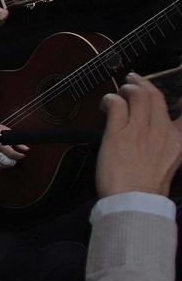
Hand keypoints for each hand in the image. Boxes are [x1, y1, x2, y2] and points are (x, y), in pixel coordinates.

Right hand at [0, 121, 28, 169]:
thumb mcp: (8, 133)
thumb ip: (17, 142)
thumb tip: (26, 149)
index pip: (11, 154)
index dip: (18, 156)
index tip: (22, 156)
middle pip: (4, 161)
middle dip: (12, 162)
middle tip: (16, 160)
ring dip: (6, 165)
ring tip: (10, 162)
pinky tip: (2, 164)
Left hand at [97, 75, 181, 196]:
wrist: (134, 200)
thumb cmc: (147, 186)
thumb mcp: (169, 161)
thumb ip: (169, 142)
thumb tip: (162, 129)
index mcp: (178, 139)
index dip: (180, 98)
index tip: (176, 94)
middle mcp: (161, 130)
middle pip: (155, 96)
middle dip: (142, 84)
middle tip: (132, 80)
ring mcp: (139, 130)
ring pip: (137, 95)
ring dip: (126, 88)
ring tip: (119, 92)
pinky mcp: (117, 134)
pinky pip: (116, 105)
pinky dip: (110, 99)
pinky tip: (105, 104)